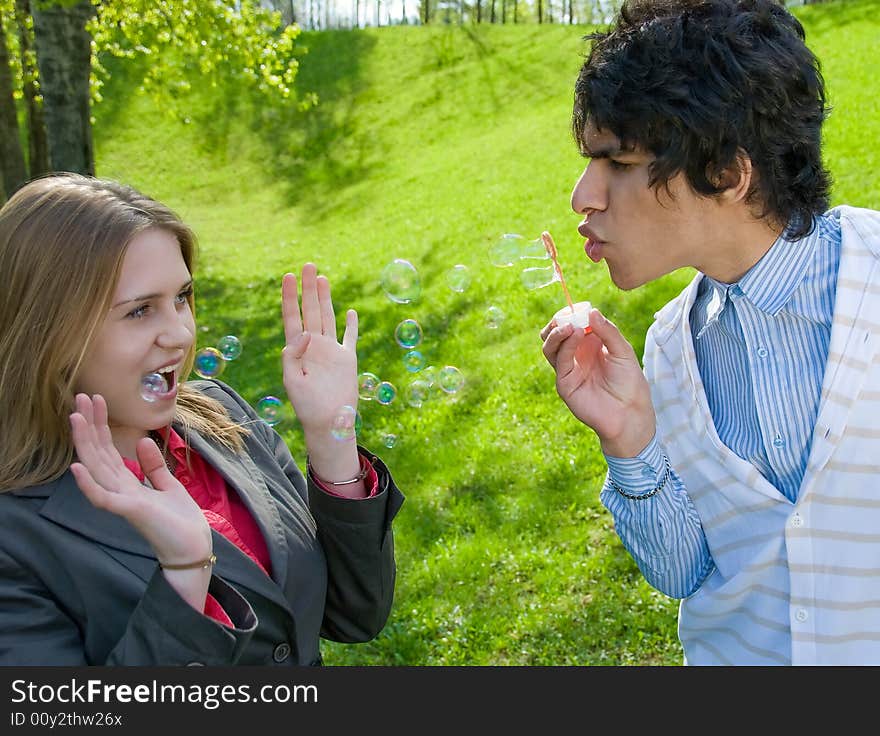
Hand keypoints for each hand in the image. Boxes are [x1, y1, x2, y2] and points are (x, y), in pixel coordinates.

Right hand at [68, 394, 212, 568]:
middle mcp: (120, 490)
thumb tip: (140, 441)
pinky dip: (89, 484)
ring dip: (85, 443)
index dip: (100, 425)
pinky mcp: (130, 512)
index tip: (96, 400)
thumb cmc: (180, 522)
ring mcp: (123, 501)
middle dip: (90, 425)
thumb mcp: (169, 486)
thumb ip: (153, 466)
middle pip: (98, 453)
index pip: (108, 450)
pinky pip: (103, 498)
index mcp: (129, 484)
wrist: (193, 549)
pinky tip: (77, 467)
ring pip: (96, 468)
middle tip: (81, 397)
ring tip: (75, 418)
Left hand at [281, 263, 358, 441]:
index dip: (289, 296)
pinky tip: (350, 312)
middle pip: (310, 311)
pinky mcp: (347, 359)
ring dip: (325, 298)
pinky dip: (351, 325)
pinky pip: (350, 338)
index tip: (287, 277)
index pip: (292, 317)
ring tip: (322, 278)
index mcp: (297, 350)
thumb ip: (293, 356)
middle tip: (308, 265)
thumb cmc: (307, 406)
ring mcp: (331, 351)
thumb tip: (304, 333)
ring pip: (327, 318)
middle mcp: (314, 346)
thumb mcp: (292, 381)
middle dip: (308, 288)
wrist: (328, 422)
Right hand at [540, 307, 655, 456]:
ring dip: (556, 332)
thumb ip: (608, 331)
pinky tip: (574, 334)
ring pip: (550, 346)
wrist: (630, 412)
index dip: (572, 314)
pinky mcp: (564, 383)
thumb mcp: (623, 351)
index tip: (580, 306)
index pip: (572, 324)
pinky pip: (559, 360)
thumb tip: (591, 311)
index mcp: (590, 345)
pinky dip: (564, 344)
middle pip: (555, 334)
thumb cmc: (630, 382)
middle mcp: (576, 355)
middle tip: (567, 314)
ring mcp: (568, 369)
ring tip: (569, 326)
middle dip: (557, 322)